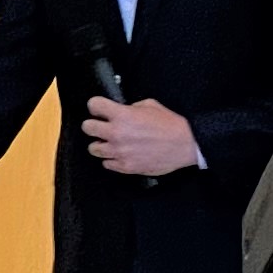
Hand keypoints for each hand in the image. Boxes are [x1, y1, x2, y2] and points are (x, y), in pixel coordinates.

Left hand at [81, 95, 200, 177]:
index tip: (98, 108)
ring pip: (93, 148)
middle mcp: (116, 133)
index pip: (94, 105)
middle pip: (87, 127)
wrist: (185, 145)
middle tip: (101, 126)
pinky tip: (120, 154)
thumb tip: (122, 110)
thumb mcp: (151, 105)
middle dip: (93, 125)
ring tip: (110, 142)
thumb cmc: (171, 125)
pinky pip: (106, 164)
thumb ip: (131, 107)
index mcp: (122, 115)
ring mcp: (119, 152)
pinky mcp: (125, 167)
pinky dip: (111, 159)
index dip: (95, 106)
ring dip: (100, 144)